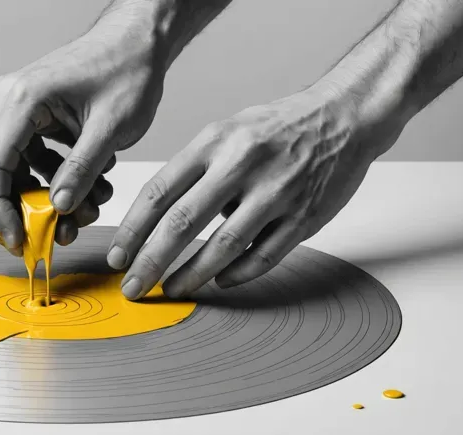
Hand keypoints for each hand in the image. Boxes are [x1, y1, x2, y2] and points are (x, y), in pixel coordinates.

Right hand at [0, 27, 164, 254]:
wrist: (137, 41)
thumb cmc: (127, 70)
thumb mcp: (111, 127)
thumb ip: (83, 170)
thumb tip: (59, 208)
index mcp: (22, 98)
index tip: (19, 241)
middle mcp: (7, 100)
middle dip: (5, 210)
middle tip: (31, 240)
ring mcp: (15, 107)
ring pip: (2, 167)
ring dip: (33, 198)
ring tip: (76, 213)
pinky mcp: (29, 116)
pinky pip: (23, 159)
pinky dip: (45, 181)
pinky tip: (79, 188)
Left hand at [107, 84, 408, 298]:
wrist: (344, 115)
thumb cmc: (278, 126)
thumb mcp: (227, 130)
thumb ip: (196, 169)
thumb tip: (164, 216)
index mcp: (215, 142)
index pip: (159, 192)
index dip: (132, 229)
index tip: (117, 256)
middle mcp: (241, 165)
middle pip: (182, 223)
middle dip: (150, 261)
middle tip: (133, 286)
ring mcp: (275, 192)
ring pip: (222, 245)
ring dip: (191, 274)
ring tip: (172, 289)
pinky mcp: (303, 216)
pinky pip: (263, 255)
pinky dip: (237, 273)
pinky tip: (219, 281)